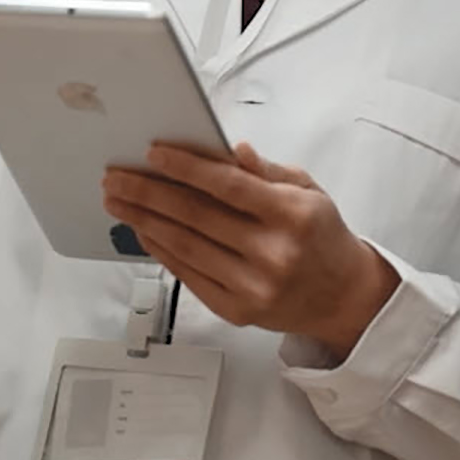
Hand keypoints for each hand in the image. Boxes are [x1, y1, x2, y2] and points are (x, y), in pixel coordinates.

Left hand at [102, 142, 399, 357]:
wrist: (342, 297)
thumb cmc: (321, 236)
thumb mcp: (309, 191)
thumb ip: (266, 171)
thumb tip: (229, 150)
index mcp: (292, 215)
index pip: (229, 186)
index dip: (187, 168)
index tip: (152, 153)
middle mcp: (272, 252)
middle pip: (197, 216)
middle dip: (149, 192)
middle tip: (116, 176)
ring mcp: (252, 285)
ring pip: (186, 245)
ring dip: (145, 220)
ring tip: (118, 200)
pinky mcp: (236, 310)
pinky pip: (188, 274)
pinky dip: (161, 250)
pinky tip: (143, 229)